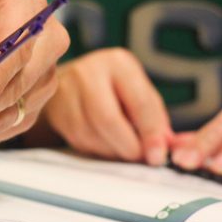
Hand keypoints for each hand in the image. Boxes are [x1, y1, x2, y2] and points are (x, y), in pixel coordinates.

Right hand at [36, 48, 171, 164]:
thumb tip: (165, 148)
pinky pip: (79, 142)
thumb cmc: (113, 87)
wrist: (71, 81)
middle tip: (140, 158)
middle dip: (128, 146)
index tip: (158, 155)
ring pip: (91, 135)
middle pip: (108, 120)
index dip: (150, 134)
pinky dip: (98, 151)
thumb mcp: (138, 91)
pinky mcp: (56, 113)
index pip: (138, 102)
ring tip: (125, 150)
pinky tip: (106, 145)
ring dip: (113, 152)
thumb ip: (154, 118)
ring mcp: (67, 92)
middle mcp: (88, 73)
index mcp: (117, 63)